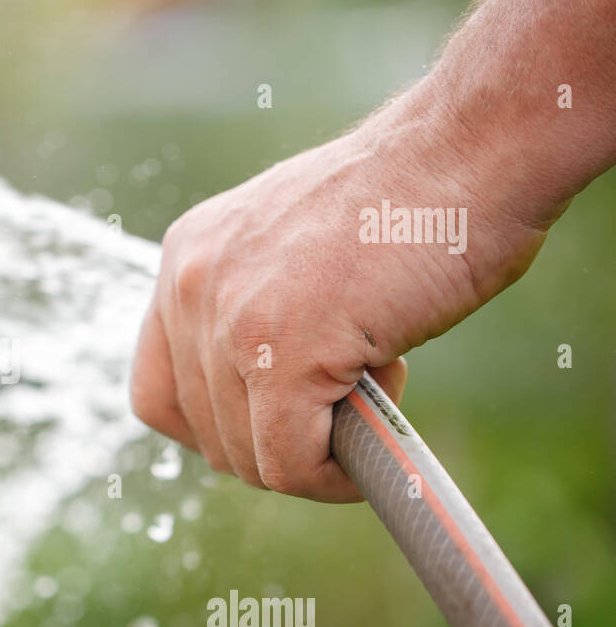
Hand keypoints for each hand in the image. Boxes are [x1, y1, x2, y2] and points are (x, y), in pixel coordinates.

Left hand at [130, 97, 546, 501]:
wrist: (470, 149)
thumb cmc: (408, 197)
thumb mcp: (294, 249)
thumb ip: (256, 312)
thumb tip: (262, 406)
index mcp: (186, 258)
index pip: (157, 392)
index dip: (216, 428)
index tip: (275, 421)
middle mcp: (189, 288)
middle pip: (205, 434)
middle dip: (279, 443)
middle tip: (348, 397)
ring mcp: (230, 322)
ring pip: (249, 458)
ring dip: (316, 452)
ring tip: (376, 379)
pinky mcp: (282, 356)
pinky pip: (290, 464)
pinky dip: (334, 477)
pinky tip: (378, 430)